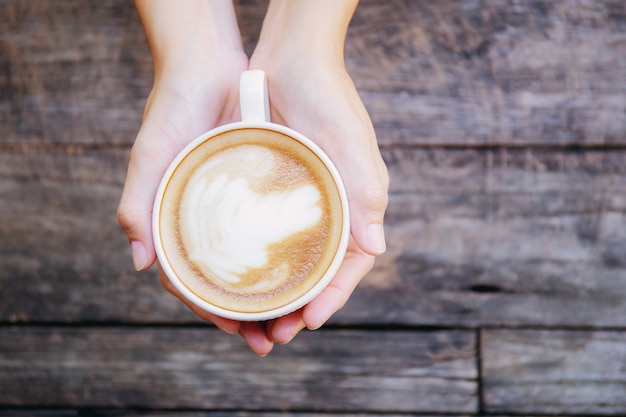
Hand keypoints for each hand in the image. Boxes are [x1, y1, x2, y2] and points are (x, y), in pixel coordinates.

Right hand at [118, 1, 274, 355]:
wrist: (208, 64)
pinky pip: (271, 229)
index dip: (216, 312)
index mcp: (176, 222)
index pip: (194, 282)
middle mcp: (206, 221)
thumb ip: (138, 204)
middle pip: (229, 280)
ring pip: (254, 261)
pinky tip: (305, 268)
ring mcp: (233, 207)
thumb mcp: (151, 155)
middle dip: (250, 314)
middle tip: (275, 338)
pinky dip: (286, 253)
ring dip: (273, 291)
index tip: (243, 334)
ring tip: (296, 315)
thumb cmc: (173, 108)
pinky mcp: (257, 188)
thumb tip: (138, 262)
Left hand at [250, 40, 388, 344]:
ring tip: (251, 320)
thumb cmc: (329, 98)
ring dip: (272, 291)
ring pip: (287, 259)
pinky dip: (253, 259)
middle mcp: (328, 209)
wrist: (290, 58)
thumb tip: (376, 247)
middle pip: (314, 270)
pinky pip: (263, 234)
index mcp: (354, 205)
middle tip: (273, 334)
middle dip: (297, 305)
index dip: (331, 297)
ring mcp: (298, 201)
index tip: (308, 322)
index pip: (348, 264)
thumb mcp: (353, 145)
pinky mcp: (270, 189)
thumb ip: (367, 193)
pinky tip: (233, 276)